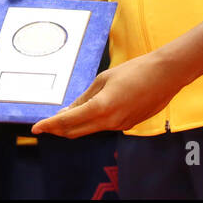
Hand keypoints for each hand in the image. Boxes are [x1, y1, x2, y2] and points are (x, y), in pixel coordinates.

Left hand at [31, 52, 181, 137]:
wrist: (166, 74)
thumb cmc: (135, 70)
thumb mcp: (104, 79)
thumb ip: (85, 98)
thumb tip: (69, 111)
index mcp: (101, 107)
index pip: (68, 121)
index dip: (50, 125)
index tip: (36, 128)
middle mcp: (110, 122)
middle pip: (76, 131)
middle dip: (58, 129)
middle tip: (45, 124)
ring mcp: (121, 126)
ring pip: (90, 129)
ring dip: (76, 124)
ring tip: (65, 113)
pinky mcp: (129, 124)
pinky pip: (104, 125)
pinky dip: (93, 120)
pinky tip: (91, 109)